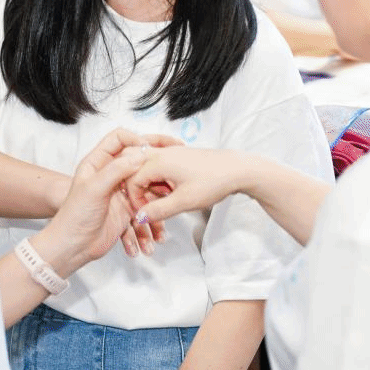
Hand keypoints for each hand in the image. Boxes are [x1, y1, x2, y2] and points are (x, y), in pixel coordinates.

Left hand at [41, 128, 181, 270]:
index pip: (118, 138)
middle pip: (136, 157)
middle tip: (170, 163)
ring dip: (157, 187)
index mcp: (97, 162)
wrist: (74, 246)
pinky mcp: (128, 207)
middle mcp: (110, 173)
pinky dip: (154, 207)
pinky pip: (147, 202)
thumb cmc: (75, 215)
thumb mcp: (94, 188)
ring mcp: (121, 190)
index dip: (134, 139)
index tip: (148, 149)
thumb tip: (139, 155)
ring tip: (168, 192)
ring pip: (145, 181)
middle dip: (153, 159)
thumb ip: (116, 170)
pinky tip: (160, 212)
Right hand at [123, 146, 253, 225]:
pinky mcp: (179, 155)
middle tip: (151, 202)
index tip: (146, 212)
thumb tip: (140, 218)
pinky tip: (172, 189)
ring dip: (149, 183)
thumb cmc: (213, 182)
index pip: (131, 180)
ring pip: (145, 165)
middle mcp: (162, 152)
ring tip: (165, 196)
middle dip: (137, 187)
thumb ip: (159, 210)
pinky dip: (158, 177)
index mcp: (158, 161)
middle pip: (133, 167)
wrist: (238, 170)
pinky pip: (158, 164)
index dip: (135, 199)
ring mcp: (170, 152)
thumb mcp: (184, 202)